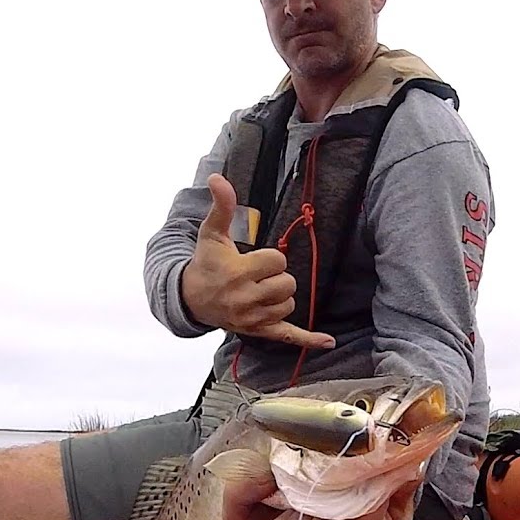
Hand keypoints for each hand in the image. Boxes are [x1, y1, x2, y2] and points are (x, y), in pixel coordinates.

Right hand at [181, 173, 334, 349]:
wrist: (192, 298)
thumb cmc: (206, 262)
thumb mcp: (211, 232)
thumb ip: (220, 206)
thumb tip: (217, 178)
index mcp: (238, 273)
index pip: (277, 261)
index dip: (270, 258)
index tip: (254, 259)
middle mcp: (246, 299)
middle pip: (288, 284)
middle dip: (277, 276)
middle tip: (257, 275)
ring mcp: (253, 318)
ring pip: (288, 304)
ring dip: (280, 296)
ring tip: (259, 290)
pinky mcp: (259, 331)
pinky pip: (288, 336)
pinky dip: (308, 339)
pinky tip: (328, 342)